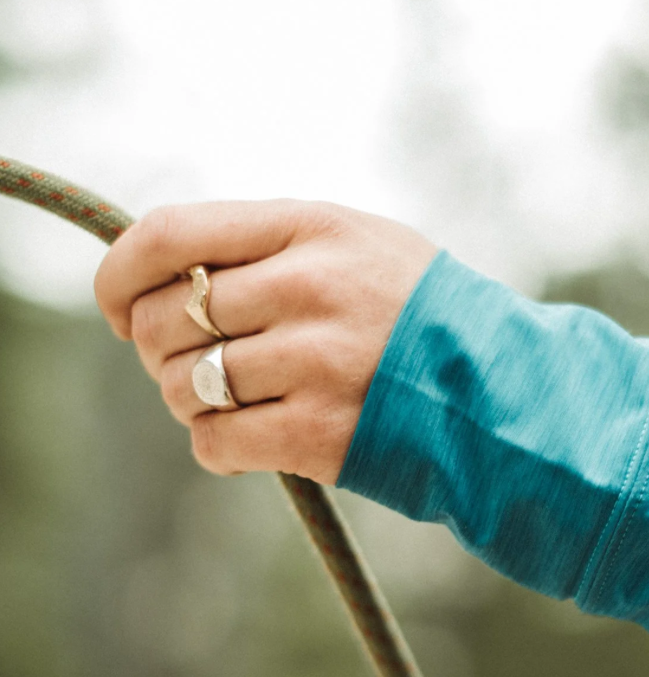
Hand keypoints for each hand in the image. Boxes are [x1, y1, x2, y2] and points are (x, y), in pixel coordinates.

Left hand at [94, 200, 436, 483]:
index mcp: (312, 230)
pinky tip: (251, 437)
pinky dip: (217, 445)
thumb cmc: (425, 319)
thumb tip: (169, 275)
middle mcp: (307, 291)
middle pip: (167, 318)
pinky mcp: (319, 435)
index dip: (119, 274)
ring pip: (185, 386)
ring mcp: (314, 364)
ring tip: (231, 400)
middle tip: (191, 363)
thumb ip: (274, 245)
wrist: (506, 394)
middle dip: (158, 349)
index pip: (170, 236)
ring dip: (191, 400)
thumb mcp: (363, 246)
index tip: (115, 306)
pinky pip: (215, 443)